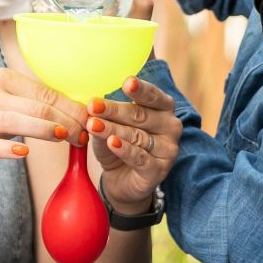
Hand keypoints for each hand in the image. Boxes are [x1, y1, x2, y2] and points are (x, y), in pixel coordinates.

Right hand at [0, 68, 89, 173]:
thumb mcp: (4, 100)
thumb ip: (33, 102)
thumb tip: (77, 109)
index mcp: (2, 79)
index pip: (45, 92)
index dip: (71, 107)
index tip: (89, 121)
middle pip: (36, 106)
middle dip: (66, 120)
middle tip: (84, 134)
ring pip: (16, 120)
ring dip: (44, 130)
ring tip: (66, 138)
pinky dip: (8, 149)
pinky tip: (25, 153)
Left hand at [84, 75, 180, 212]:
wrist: (122, 180)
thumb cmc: (118, 144)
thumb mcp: (110, 126)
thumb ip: (105, 116)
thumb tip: (92, 105)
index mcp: (163, 108)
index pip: (153, 95)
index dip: (140, 89)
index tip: (127, 82)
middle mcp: (170, 126)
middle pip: (140, 115)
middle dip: (114, 110)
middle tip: (93, 106)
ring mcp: (168, 149)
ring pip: (137, 136)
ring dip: (113, 130)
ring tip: (93, 125)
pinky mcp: (159, 170)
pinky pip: (140, 158)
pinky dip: (125, 150)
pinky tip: (111, 142)